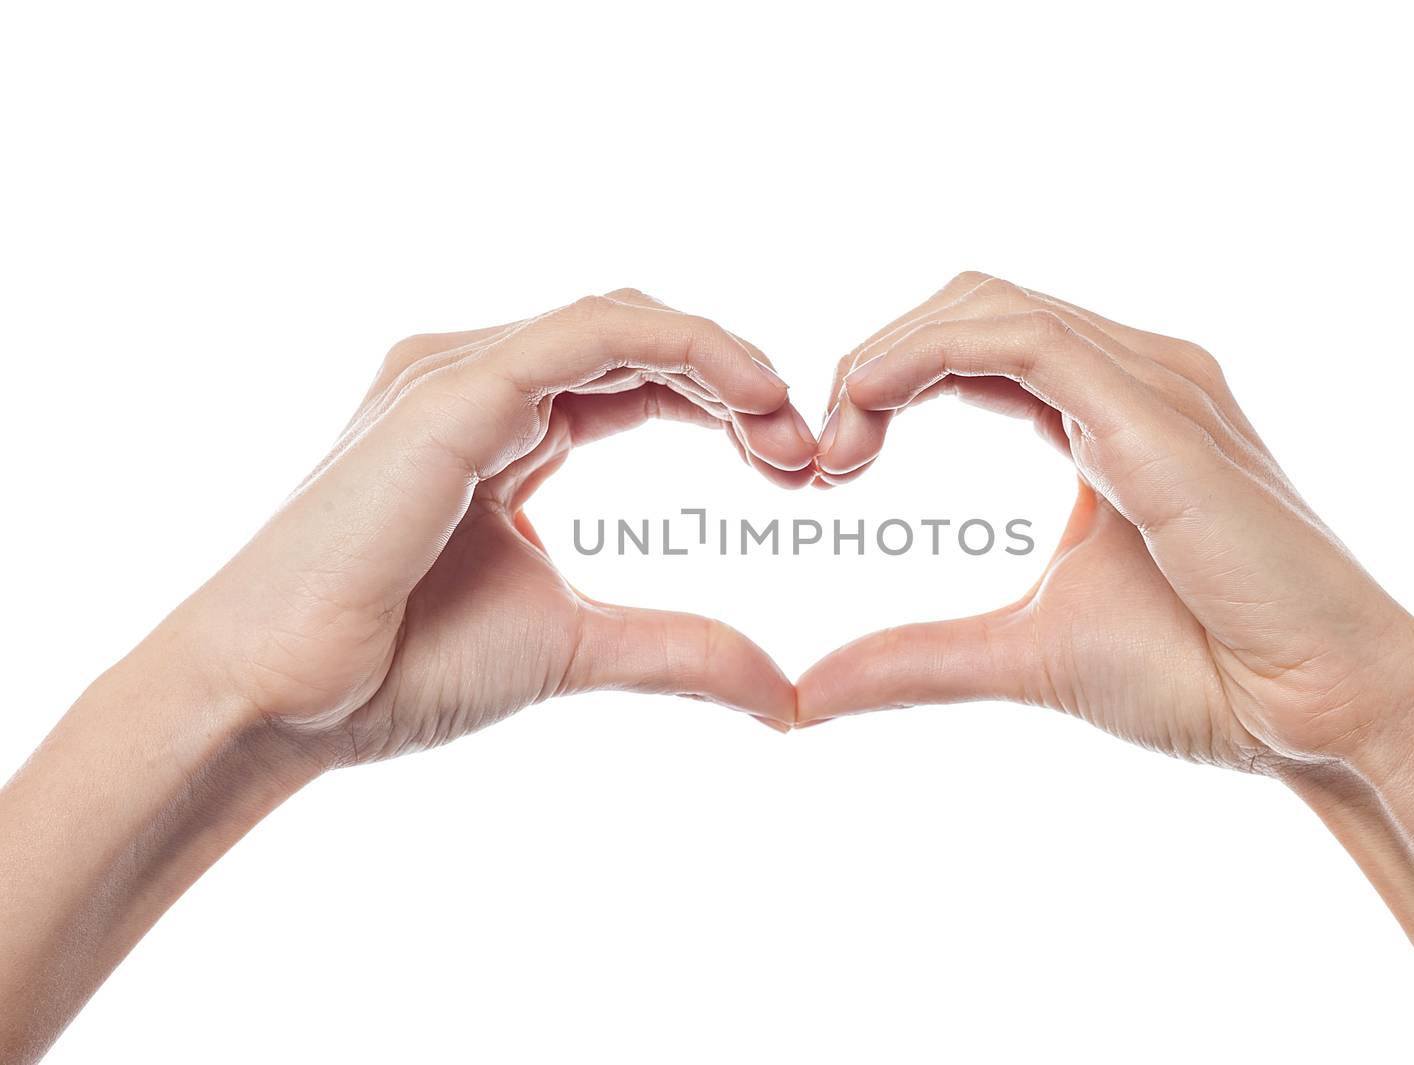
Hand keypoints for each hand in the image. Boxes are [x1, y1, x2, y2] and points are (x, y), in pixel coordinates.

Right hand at [164, 290, 810, 761]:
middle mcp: (477, 384)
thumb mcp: (577, 646)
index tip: (795, 469)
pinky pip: (587, 335)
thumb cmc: (398, 668)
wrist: (282, 699)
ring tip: (786, 428)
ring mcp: (457, 377)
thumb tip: (785, 698)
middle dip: (736, 383)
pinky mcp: (449, 389)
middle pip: (637, 342)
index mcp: (500, 429)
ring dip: (720, 359)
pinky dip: (679, 347)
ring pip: (619, 321)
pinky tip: (746, 394)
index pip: (636, 380)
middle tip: (808, 457)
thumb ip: (681, 651)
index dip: (726, 407)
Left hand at [801, 272, 1413, 770]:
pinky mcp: (1157, 410)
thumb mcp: (1024, 653)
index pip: (975, 348)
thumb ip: (915, 658)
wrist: (1318, 714)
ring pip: (986, 304)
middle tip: (822, 458)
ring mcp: (1154, 382)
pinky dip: (926, 355)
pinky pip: (1020, 339)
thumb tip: (809, 695)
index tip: (832, 467)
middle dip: (875, 361)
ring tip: (837, 443)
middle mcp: (1136, 377)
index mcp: (1112, 416)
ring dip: (887, 355)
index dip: (886, 384)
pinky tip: (871, 405)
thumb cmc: (1204, 675)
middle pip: (971, 306)